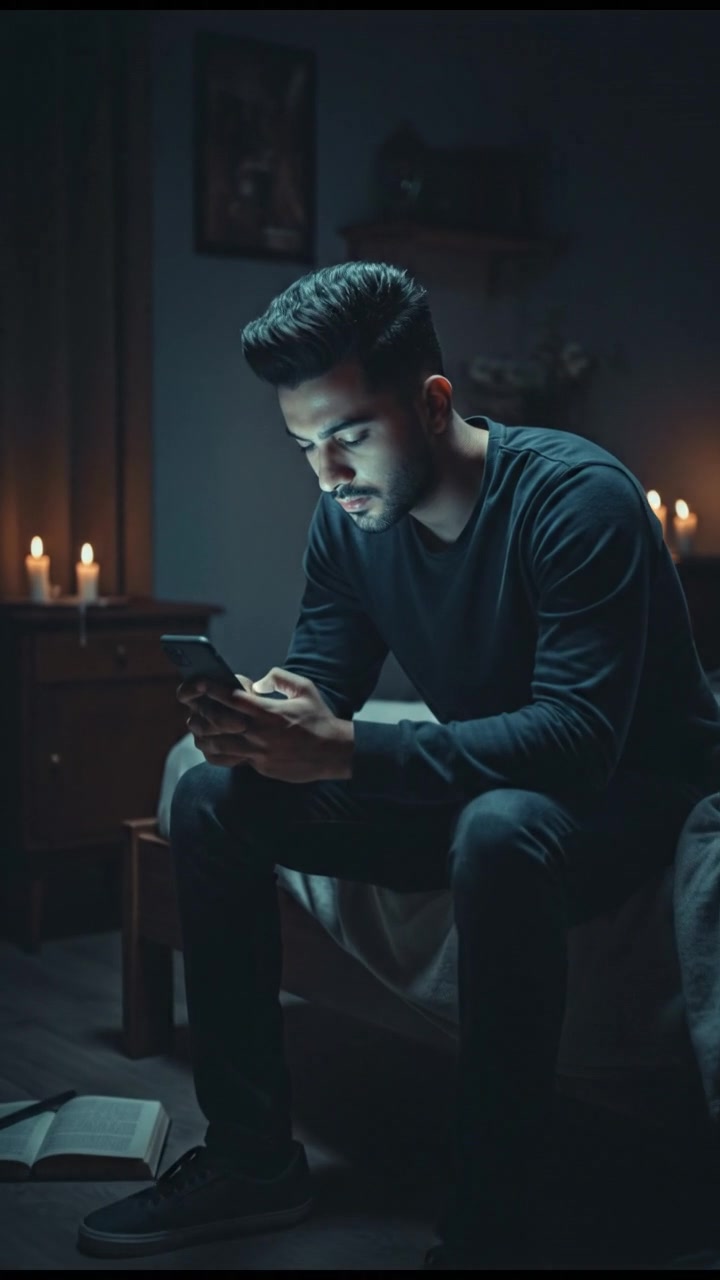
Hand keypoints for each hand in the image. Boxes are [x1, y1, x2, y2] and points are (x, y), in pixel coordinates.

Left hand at [177, 667, 353, 782]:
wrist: (334, 753)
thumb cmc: (319, 718)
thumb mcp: (305, 689)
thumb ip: (279, 678)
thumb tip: (256, 682)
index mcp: (270, 712)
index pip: (233, 698)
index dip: (212, 688)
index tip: (200, 681)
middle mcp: (261, 733)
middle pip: (219, 722)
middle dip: (202, 712)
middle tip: (193, 706)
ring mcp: (259, 753)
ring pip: (220, 745)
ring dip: (204, 734)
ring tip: (195, 726)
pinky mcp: (261, 767)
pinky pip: (232, 760)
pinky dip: (217, 752)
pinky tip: (210, 746)